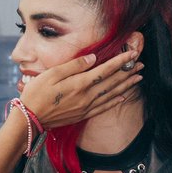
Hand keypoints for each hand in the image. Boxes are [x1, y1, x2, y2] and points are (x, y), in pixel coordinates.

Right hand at [19, 49, 142, 130]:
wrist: (30, 118)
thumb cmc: (37, 93)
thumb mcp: (52, 74)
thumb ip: (74, 65)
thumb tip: (93, 58)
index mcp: (80, 83)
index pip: (105, 70)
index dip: (120, 61)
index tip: (132, 54)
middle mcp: (86, 96)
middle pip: (112, 82)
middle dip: (127, 72)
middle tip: (140, 64)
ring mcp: (85, 107)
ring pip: (111, 94)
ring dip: (126, 86)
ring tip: (138, 78)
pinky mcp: (82, 115)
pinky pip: (103, 107)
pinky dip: (114, 101)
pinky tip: (123, 97)